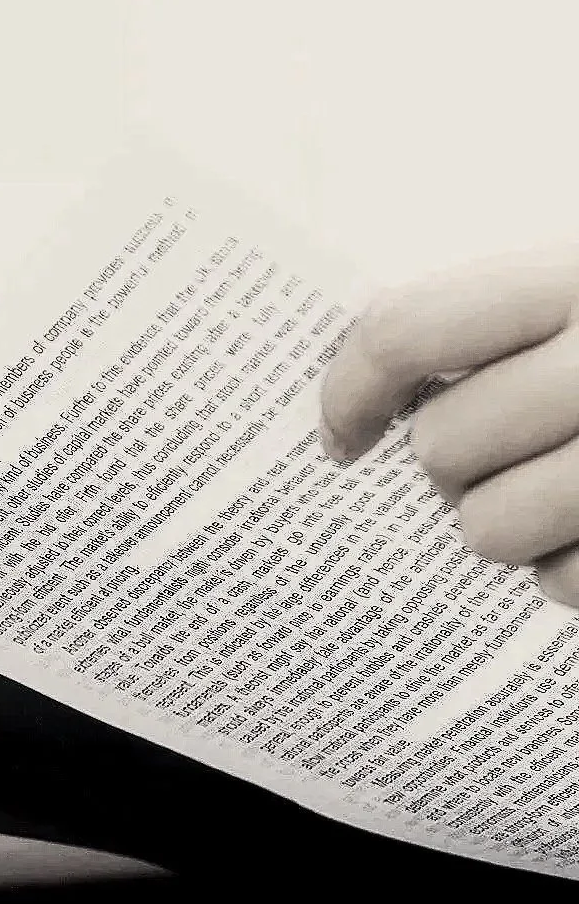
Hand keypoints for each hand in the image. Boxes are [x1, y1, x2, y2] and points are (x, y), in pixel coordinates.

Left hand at [319, 248, 578, 604]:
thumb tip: (367, 398)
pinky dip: (572, 573)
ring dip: (511, 523)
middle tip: (508, 451)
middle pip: (444, 445)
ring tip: (563, 493)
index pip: (409, 331)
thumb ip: (498, 319)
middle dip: (457, 463)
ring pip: (489, 529)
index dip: (348, 390)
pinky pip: (564, 584)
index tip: (346, 435)